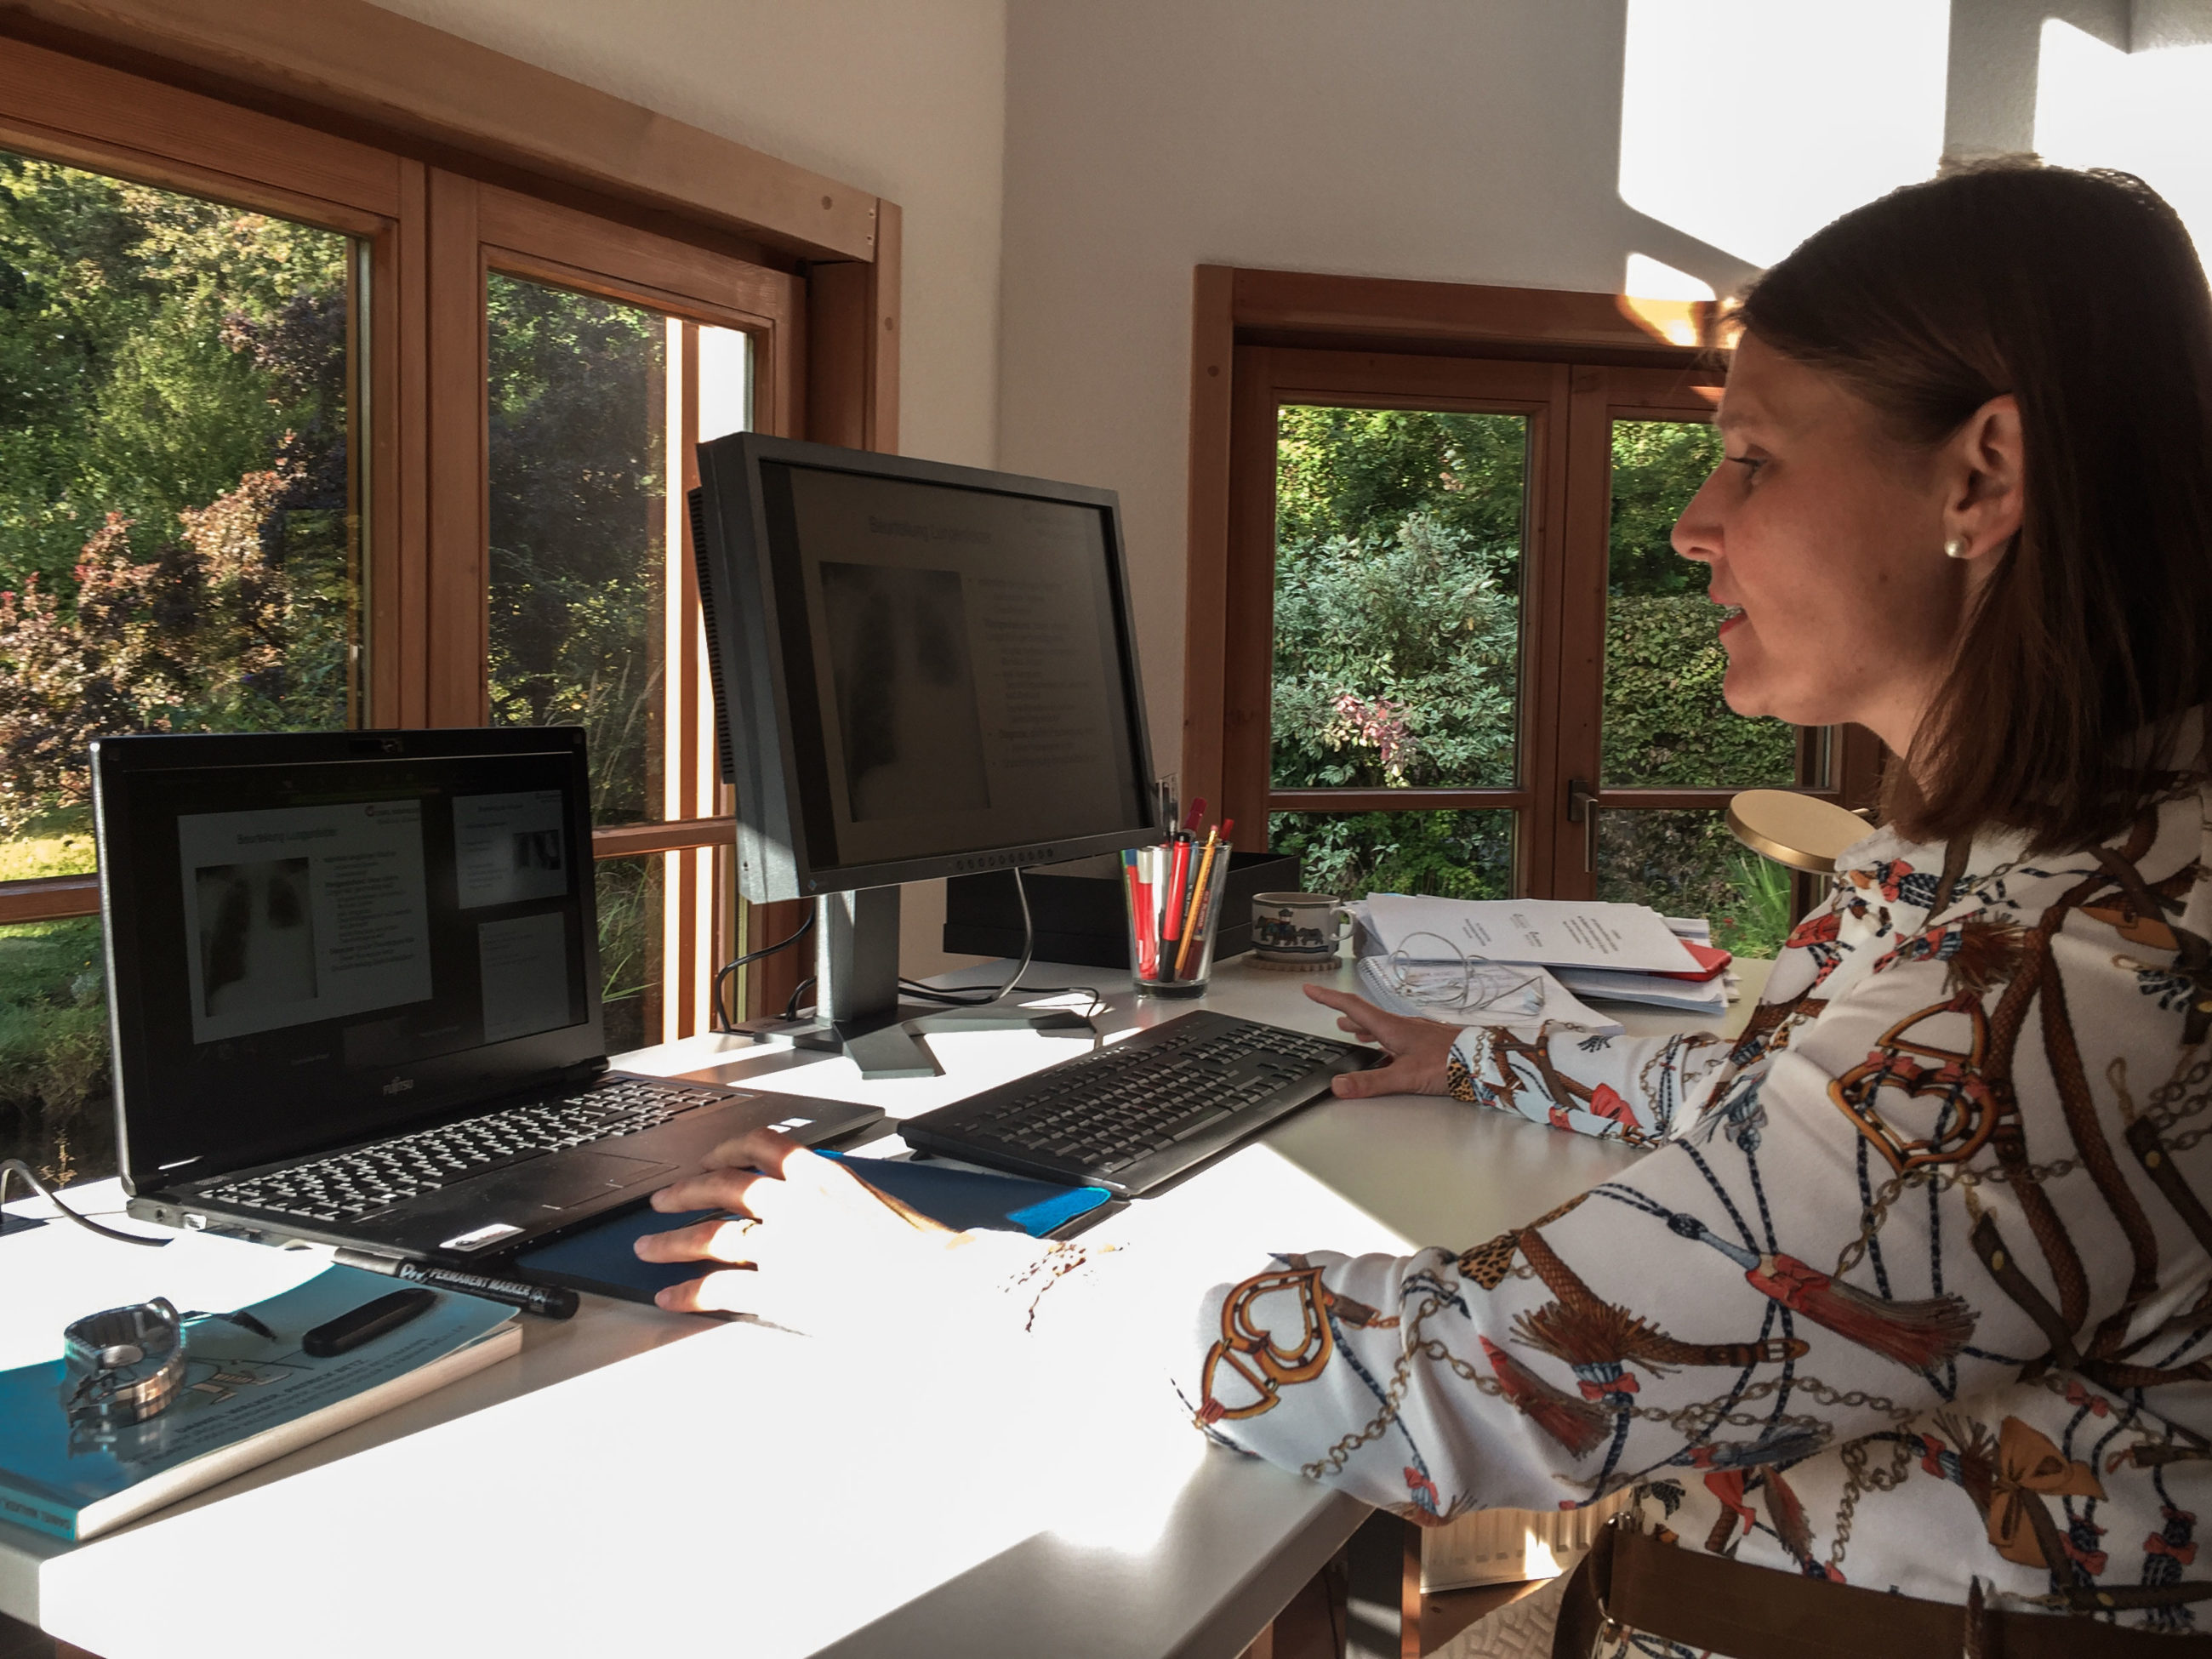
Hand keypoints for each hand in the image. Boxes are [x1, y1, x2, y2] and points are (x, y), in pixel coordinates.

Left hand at [634, 1128, 1006, 1328]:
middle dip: (686, 1191)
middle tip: (661, 1200)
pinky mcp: (779, 1290)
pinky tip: (671, 1297)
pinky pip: (719, 1288)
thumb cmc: (926, 1256)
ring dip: (674, 1241)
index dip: (729, 1149)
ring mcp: (785, 1247)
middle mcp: (798, 1205)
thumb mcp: (884, 1209)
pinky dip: (689, 1292)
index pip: (765, 1146)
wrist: (939, 1293)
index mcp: (826, 1177)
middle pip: (725, 1187)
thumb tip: (827, 1208)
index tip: (711, 1157)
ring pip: (712, 1235)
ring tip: (649, 1248)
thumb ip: (844, 1202)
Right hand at [1301, 985, 1459, 1097]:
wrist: (1487, 1060)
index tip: (1310, 989)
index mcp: (1392, 1028)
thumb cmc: (1451, 1061)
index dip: (1329, 999)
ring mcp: (1418, 1033)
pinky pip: (1400, 1037)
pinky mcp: (1430, 1043)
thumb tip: (1338, 1085)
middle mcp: (1404, 1026)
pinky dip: (1386, 1040)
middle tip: (1330, 1015)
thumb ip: (1372, 1082)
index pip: (1353, 1007)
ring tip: (1355, 1032)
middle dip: (1345, 1014)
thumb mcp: (1406, 1076)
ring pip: (1385, 1027)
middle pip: (1367, 1015)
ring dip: (1366, 1028)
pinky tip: (1392, 1052)